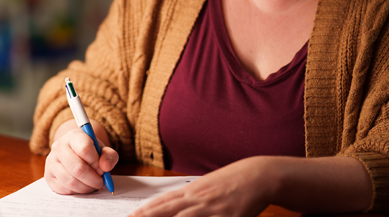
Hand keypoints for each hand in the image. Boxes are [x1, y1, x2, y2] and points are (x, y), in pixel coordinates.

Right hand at [45, 123, 118, 194]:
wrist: (74, 153)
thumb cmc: (90, 152)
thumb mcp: (103, 150)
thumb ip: (109, 156)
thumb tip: (105, 167)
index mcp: (73, 136)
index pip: (84, 149)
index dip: (96, 162)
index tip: (102, 168)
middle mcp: (59, 147)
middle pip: (77, 168)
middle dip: (93, 179)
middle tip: (100, 182)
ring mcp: (51, 162)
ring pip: (70, 181)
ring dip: (86, 187)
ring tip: (93, 185)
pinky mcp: (48, 176)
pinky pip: (63, 189)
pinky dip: (76, 192)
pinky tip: (82, 186)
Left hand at [129, 157, 274, 216]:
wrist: (258, 175)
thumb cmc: (232, 181)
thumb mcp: (207, 186)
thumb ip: (190, 198)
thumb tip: (171, 205)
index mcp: (192, 191)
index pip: (162, 202)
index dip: (145, 211)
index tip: (130, 216)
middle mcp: (198, 198)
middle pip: (167, 210)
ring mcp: (211, 208)